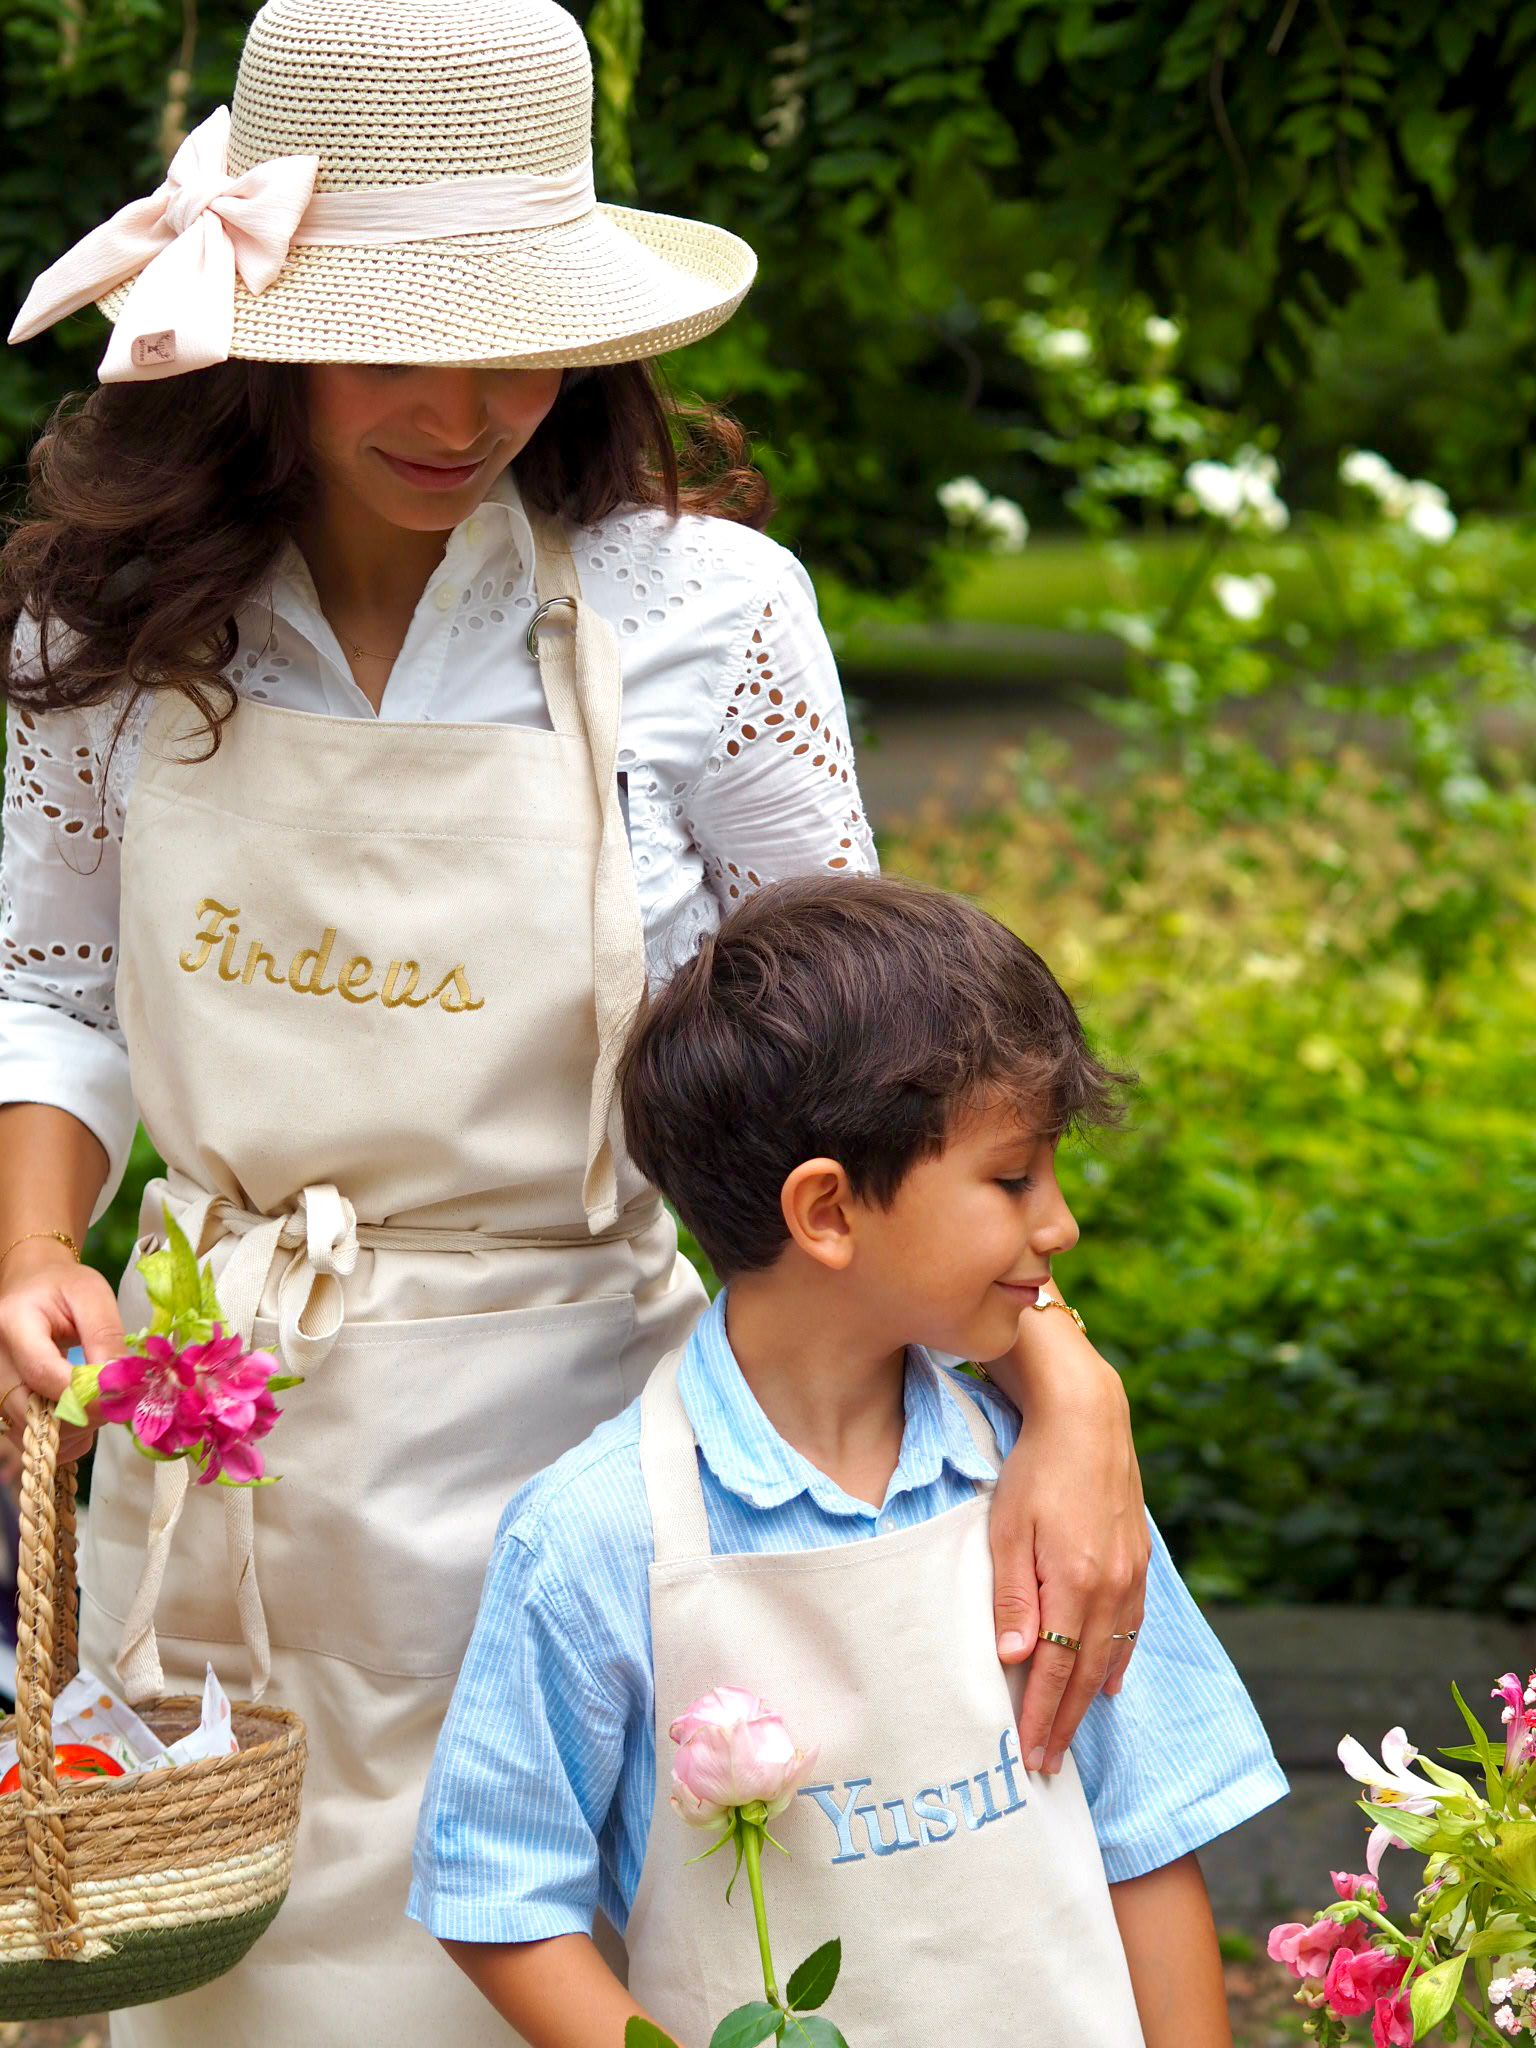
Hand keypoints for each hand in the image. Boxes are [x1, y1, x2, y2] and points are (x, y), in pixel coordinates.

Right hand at [0, 1243, 116, 1462]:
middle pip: (28, 1410)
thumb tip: (119, 1382)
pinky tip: (82, 1414)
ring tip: (99, 1403)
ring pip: (27, 1430)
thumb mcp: (92, 1295)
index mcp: (12, 1323)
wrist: (35, 1285)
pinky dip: (60, 1436)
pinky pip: (27, 1436)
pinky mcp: (2, 1401)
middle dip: (79, 1417)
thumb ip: (105, 1336)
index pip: (42, 1373)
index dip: (83, 1394)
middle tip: (115, 1405)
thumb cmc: (63, 1286)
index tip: (119, 1399)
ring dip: (72, 1429)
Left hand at [985, 1309, 1148, 1773]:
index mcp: (1077, 1583)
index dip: (1044, 1716)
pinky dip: (1119, 1658)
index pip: (1056, 1669)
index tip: (1030, 1756)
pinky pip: (1131, 1625)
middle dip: (1067, 1721)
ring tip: (1072, 1731)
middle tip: (1048, 1763)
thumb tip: (1017, 1660)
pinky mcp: (1138, 1558)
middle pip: (1086, 1672)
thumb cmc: (1036, 1468)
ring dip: (1090, 1697)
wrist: (1088, 1417)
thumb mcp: (1007, 1529)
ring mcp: (1130, 1574)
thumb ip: (1013, 1596)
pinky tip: (1111, 1680)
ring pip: (1111, 1653)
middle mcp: (1112, 1587)